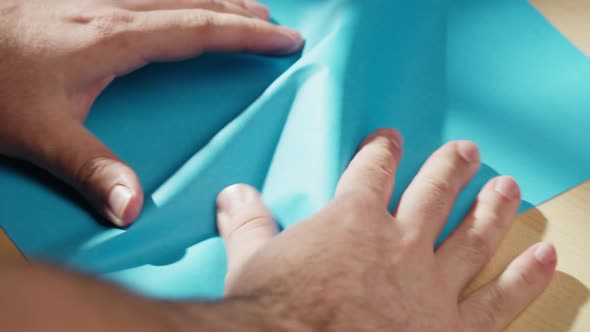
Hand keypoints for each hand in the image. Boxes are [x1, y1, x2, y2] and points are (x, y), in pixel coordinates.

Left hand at [0, 0, 302, 225]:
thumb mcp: (38, 133)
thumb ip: (90, 169)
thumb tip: (133, 210)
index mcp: (115, 38)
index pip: (200, 28)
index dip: (248, 33)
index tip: (284, 39)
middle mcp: (112, 8)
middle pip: (195, 1)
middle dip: (242, 11)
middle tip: (275, 24)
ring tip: (244, 6)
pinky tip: (175, 0)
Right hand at [216, 128, 556, 331]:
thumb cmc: (276, 313)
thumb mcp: (251, 263)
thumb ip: (249, 225)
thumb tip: (234, 195)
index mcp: (352, 221)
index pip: (371, 171)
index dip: (382, 151)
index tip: (390, 140)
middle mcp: (399, 243)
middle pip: (434, 193)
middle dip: (451, 169)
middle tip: (467, 152)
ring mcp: (431, 284)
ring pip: (472, 235)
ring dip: (492, 208)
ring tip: (508, 186)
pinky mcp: (451, 326)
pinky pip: (497, 298)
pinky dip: (523, 275)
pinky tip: (543, 254)